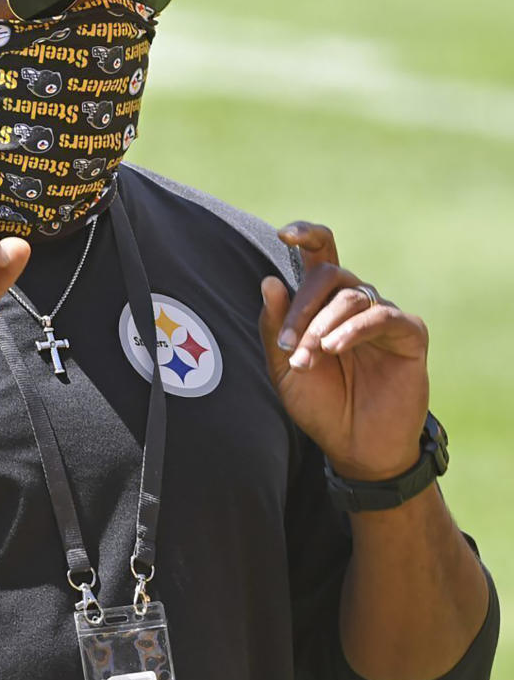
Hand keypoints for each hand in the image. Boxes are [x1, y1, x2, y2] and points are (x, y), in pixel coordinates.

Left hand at [258, 221, 429, 479]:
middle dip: (303, 306)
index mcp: (323, 303)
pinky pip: (382, 316)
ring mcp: (383, 316)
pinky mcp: (409, 334)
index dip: (307, 235)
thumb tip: (269, 281)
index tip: (285, 234)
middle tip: (291, 345)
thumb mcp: (284, 368)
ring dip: (321, 326)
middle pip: (329, 273)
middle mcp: (354, 302)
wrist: (353, 446)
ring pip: (350, 296)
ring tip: (309, 360)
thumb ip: (275, 327)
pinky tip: (335, 348)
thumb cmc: (319, 404)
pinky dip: (354, 329)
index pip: (320, 254)